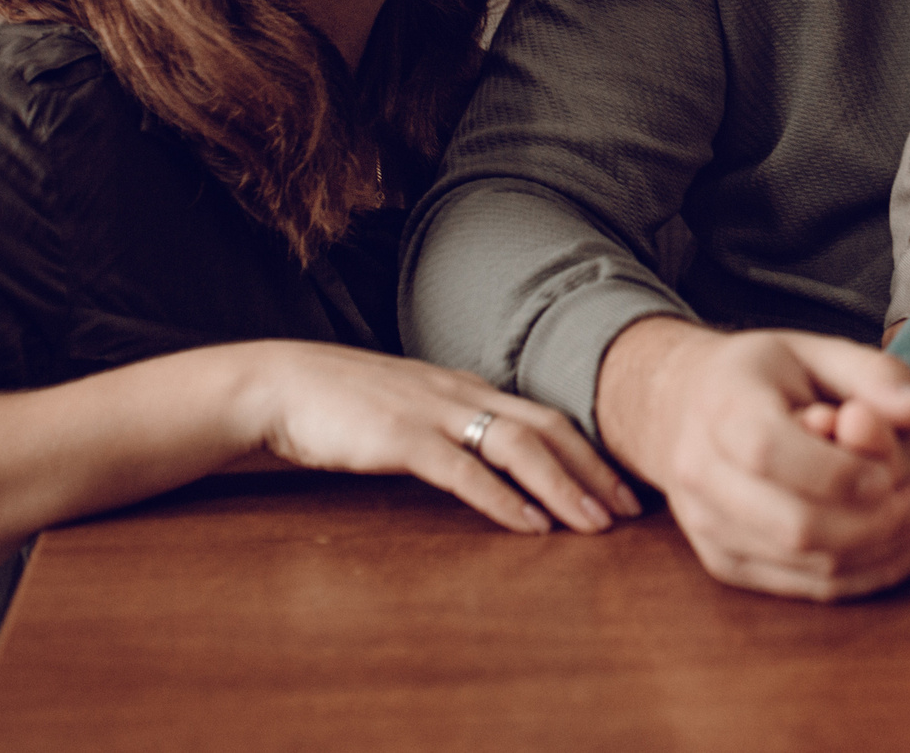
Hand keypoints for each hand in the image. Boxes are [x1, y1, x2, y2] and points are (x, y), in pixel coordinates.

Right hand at [239, 341, 638, 535]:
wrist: (279, 385)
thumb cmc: (343, 404)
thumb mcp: (411, 408)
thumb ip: (451, 424)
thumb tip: (489, 454)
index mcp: (467, 388)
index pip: (545, 418)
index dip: (589, 452)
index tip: (621, 486)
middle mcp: (461, 394)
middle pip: (547, 430)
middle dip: (594, 471)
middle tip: (631, 510)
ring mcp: (433, 413)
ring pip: (518, 448)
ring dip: (563, 488)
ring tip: (595, 524)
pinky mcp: (401, 439)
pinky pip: (464, 471)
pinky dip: (503, 499)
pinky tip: (530, 524)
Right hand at [596, 319, 909, 599]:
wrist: (681, 411)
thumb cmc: (759, 377)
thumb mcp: (813, 351)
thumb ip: (873, 375)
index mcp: (720, 408)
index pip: (771, 452)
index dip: (837, 472)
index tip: (893, 473)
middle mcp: (701, 474)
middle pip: (795, 523)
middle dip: (881, 521)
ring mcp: (708, 527)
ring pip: (806, 564)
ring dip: (884, 551)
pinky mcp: (724, 564)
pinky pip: (804, 586)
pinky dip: (865, 574)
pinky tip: (907, 545)